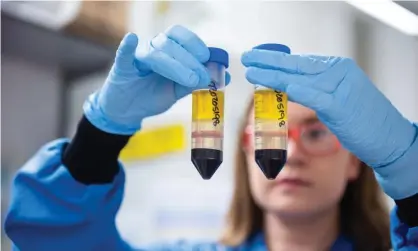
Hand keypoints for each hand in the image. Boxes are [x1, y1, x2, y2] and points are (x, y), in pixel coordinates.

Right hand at [84, 25, 229, 134]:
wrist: (129, 110)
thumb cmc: (152, 95)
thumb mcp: (178, 90)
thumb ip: (197, 82)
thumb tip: (224, 76)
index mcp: (167, 50)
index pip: (181, 37)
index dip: (196, 45)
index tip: (208, 59)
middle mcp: (152, 48)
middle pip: (171, 44)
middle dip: (190, 60)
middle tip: (203, 77)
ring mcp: (137, 57)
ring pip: (156, 52)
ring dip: (175, 65)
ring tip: (190, 80)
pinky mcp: (122, 67)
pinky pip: (123, 54)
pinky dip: (127, 47)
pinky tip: (132, 39)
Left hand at [242, 49, 416, 197]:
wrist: (390, 139)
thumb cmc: (363, 121)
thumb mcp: (340, 97)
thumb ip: (319, 89)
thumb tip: (292, 85)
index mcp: (339, 68)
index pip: (303, 61)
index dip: (279, 60)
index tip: (260, 58)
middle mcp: (340, 72)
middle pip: (298, 64)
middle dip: (270, 60)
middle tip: (248, 56)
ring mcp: (341, 87)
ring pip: (300, 77)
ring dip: (273, 74)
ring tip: (252, 70)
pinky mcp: (340, 105)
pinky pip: (313, 94)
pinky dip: (294, 89)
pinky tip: (278, 85)